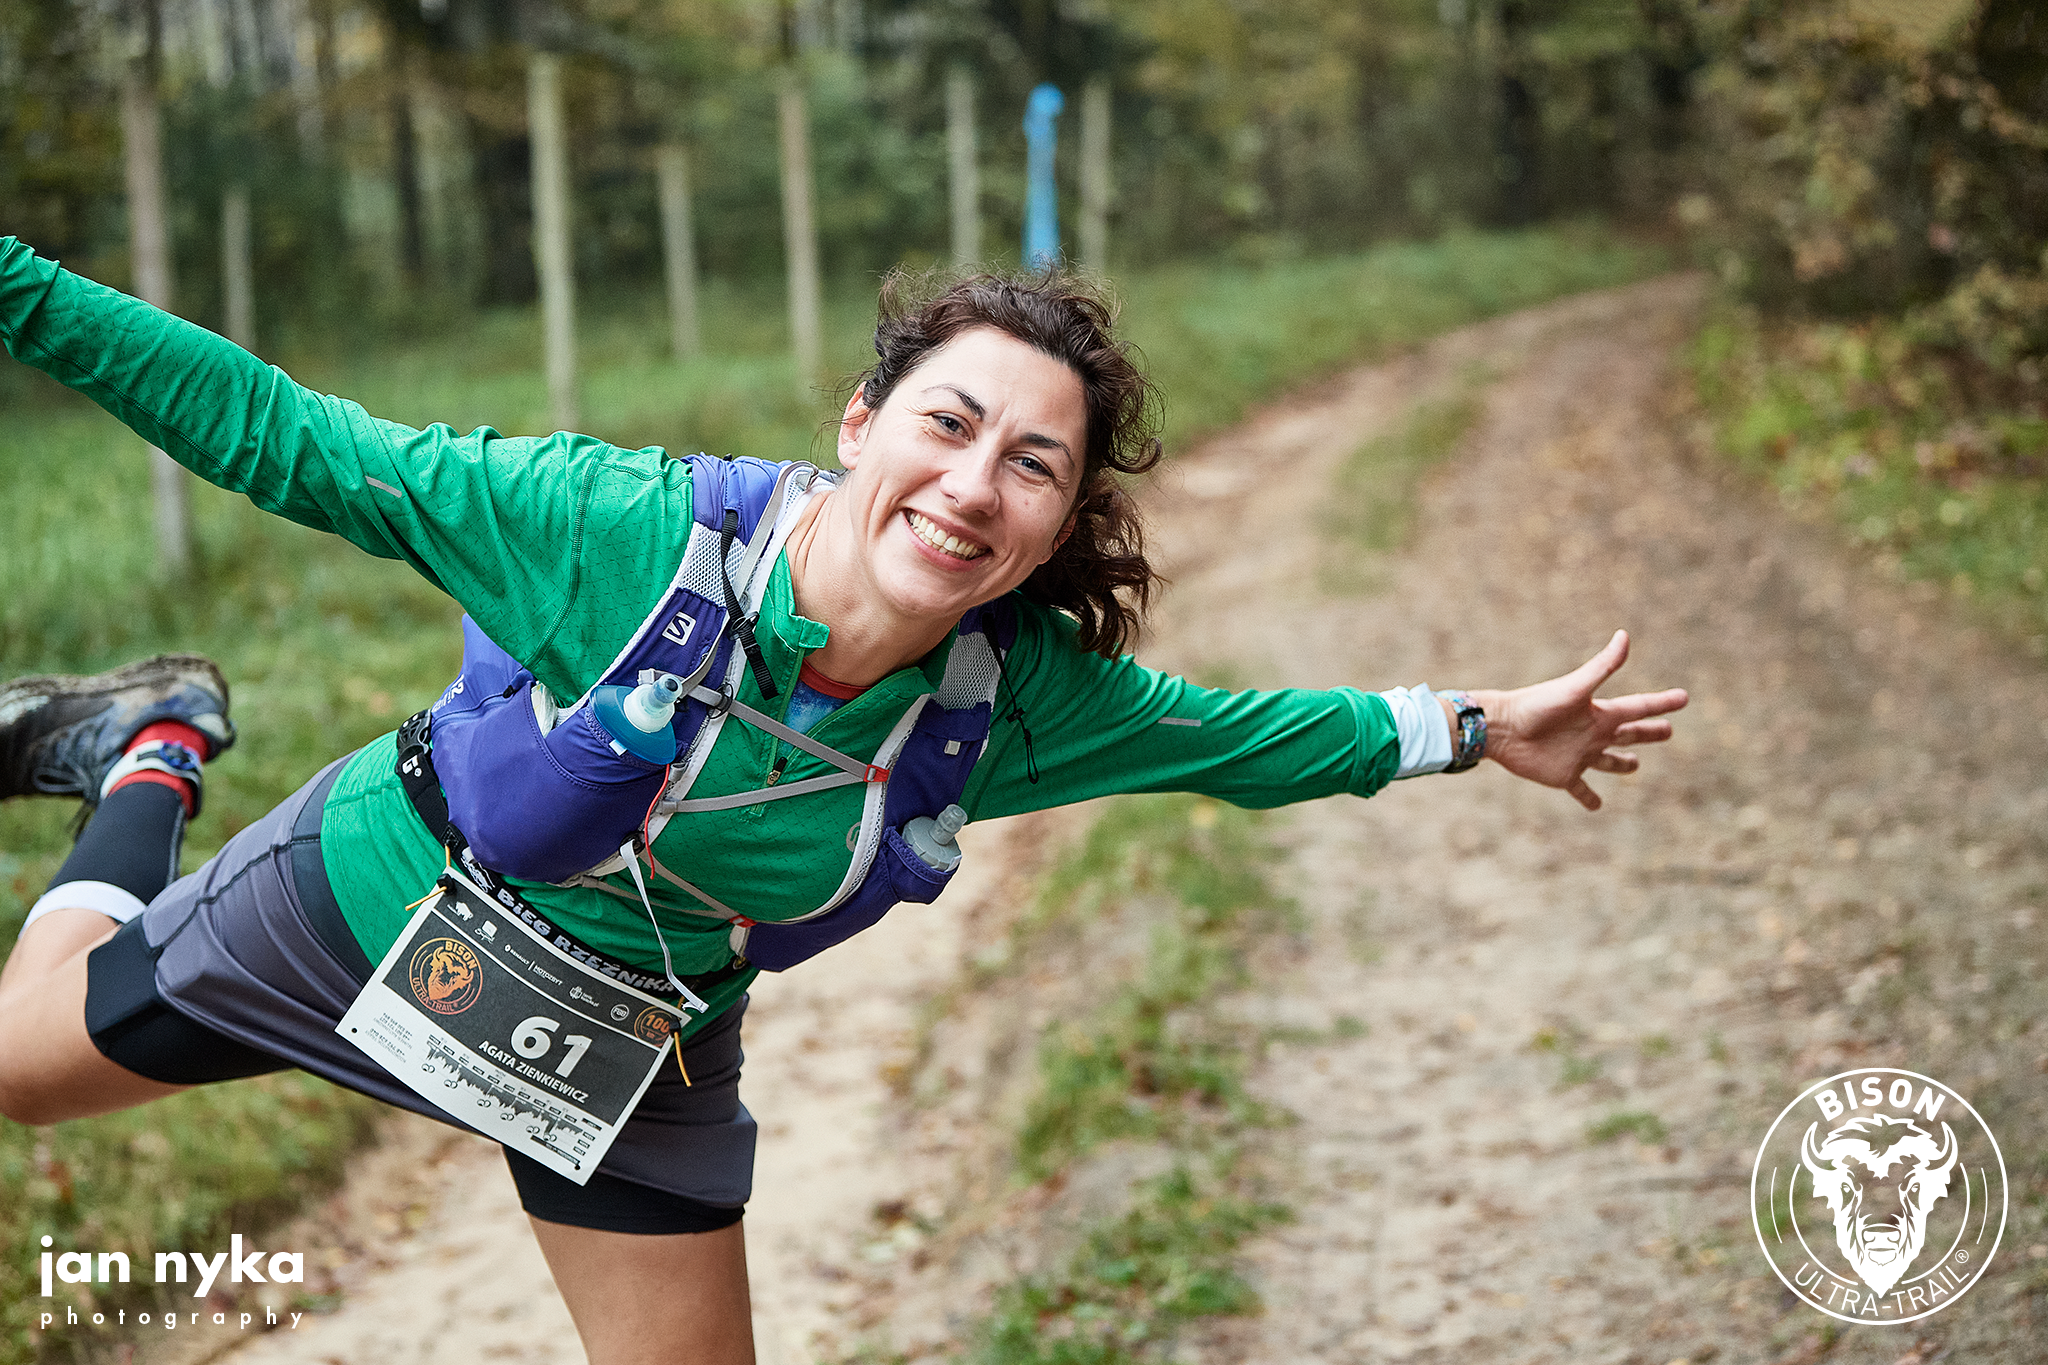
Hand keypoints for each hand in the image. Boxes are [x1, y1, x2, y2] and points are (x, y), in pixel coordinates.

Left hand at [1463, 630, 1686, 810]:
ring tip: (1635, 765)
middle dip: (1650, 733)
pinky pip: (1581, 790)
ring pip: (1609, 762)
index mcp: (1600, 713)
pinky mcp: (1563, 775)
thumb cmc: (1537, 706)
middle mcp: (1593, 734)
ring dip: (1624, 764)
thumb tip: (1624, 635)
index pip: (1639, 707)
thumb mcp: (1575, 688)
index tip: (1684, 698)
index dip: (1661, 703)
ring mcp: (1579, 755)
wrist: (1501, 728)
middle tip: (1669, 731)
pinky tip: (1597, 806)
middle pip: (1630, 734)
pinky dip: (1589, 798)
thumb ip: (1602, 666)